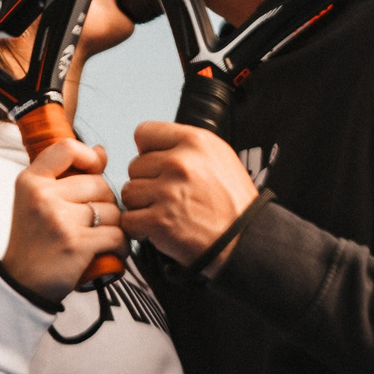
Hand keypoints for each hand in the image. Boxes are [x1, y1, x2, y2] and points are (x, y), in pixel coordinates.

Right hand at [1, 139, 123, 302]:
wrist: (22, 283)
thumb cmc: (35, 240)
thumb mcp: (38, 200)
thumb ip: (68, 173)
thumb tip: (101, 151)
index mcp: (30, 181)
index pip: (67, 148)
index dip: (89, 157)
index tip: (94, 172)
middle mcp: (42, 196)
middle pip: (99, 183)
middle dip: (104, 202)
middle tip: (92, 221)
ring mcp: (59, 220)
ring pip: (112, 210)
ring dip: (114, 226)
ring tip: (99, 238)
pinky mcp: (77, 244)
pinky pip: (117, 235)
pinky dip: (120, 246)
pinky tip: (110, 251)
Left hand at [121, 122, 258, 265]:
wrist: (245, 241)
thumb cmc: (233, 202)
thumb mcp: (219, 157)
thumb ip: (185, 147)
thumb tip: (150, 147)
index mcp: (195, 141)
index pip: (144, 133)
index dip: (148, 152)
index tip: (158, 166)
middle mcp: (179, 162)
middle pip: (135, 166)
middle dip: (147, 183)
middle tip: (169, 197)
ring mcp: (168, 192)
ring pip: (129, 192)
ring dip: (142, 206)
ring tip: (166, 212)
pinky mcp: (159, 221)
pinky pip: (129, 220)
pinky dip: (139, 228)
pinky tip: (159, 229)